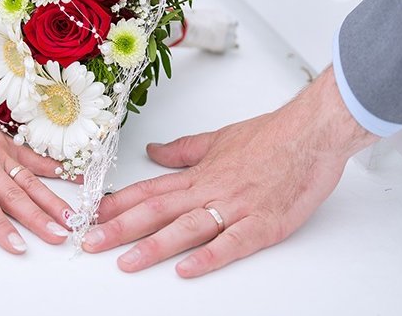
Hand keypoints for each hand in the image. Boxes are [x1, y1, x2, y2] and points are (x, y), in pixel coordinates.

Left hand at [0, 81, 72, 252]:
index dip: (1, 228)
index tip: (19, 247)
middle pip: (15, 197)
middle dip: (39, 219)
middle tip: (61, 236)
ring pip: (30, 180)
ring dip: (52, 200)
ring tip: (74, 217)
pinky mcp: (5, 143)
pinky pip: (33, 158)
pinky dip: (55, 168)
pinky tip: (75, 178)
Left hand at [82, 67, 377, 276]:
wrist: (311, 132)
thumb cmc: (271, 136)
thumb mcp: (217, 139)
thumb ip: (183, 150)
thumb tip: (155, 151)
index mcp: (198, 174)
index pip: (148, 191)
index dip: (117, 205)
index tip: (91, 216)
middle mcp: (210, 191)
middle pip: (156, 211)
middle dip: (120, 229)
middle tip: (90, 243)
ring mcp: (235, 208)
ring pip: (186, 228)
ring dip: (153, 246)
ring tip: (126, 262)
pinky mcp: (263, 224)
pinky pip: (232, 243)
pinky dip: (209, 257)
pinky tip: (187, 268)